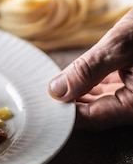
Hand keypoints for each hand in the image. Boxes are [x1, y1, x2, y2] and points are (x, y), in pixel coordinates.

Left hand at [48, 9, 132, 128]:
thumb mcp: (120, 45)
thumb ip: (88, 70)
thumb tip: (57, 91)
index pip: (92, 118)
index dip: (65, 111)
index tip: (42, 101)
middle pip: (97, 113)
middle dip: (70, 104)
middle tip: (42, 92)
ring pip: (103, 102)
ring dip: (80, 94)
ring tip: (54, 84)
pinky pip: (112, 90)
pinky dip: (93, 85)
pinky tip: (75, 77)